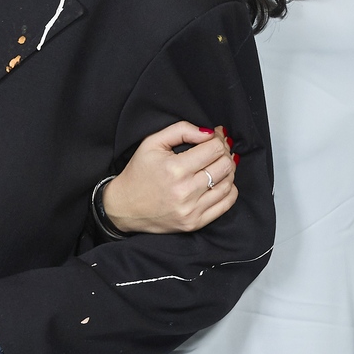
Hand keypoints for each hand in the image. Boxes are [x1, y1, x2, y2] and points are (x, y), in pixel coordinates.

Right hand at [100, 121, 236, 234]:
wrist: (124, 207)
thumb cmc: (138, 172)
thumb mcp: (152, 143)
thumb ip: (181, 130)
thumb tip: (210, 132)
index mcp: (175, 168)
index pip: (215, 149)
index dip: (218, 140)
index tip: (215, 137)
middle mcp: (185, 191)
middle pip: (225, 166)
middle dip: (225, 154)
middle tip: (217, 150)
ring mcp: (191, 210)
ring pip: (228, 184)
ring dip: (228, 171)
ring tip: (218, 165)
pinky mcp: (194, 223)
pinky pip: (226, 204)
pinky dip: (229, 190)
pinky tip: (220, 182)